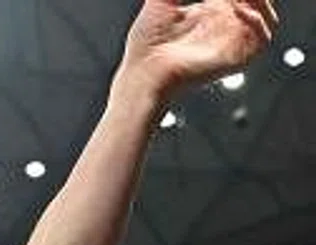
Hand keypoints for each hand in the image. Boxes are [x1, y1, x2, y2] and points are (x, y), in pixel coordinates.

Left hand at [118, 0, 277, 100]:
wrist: (144, 74)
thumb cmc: (147, 43)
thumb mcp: (161, 1)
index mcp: (214, 9)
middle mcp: (228, 23)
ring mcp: (234, 40)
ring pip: (264, 13)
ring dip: (255, 0)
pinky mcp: (237, 58)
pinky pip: (263, 37)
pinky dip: (255, 20)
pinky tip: (234, 7)